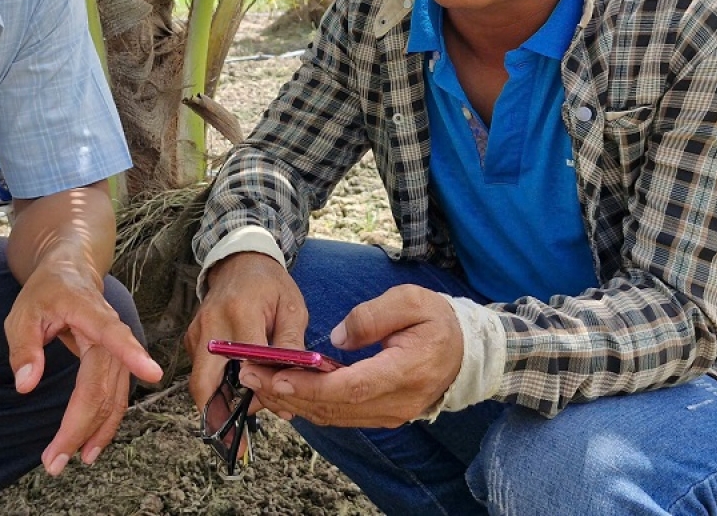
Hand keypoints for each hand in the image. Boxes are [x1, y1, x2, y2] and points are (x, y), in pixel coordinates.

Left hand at [5, 257, 162, 475]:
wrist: (71, 272)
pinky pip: (114, 398)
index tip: (153, 373)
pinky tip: (90, 445)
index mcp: (89, 313)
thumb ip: (24, 347)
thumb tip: (25, 386)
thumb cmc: (45, 292)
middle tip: (55, 461)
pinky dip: (104, 423)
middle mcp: (110, 333)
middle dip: (81, 426)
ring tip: (71, 460)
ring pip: (112, 397)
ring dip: (95, 432)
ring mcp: (116, 351)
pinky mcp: (115, 364)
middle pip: (102, 385)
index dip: (133, 353)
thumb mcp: (23, 312)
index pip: (114, 334)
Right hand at [183, 252, 307, 420]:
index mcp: (239, 314)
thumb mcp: (292, 308)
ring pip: (202, 382)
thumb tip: (293, 383)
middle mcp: (211, 326)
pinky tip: (236, 403)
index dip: (265, 390)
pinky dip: (217, 390)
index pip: (249, 362)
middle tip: (235, 445)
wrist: (239, 262)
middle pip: (205, 382)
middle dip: (218, 416)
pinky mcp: (192, 340)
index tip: (282, 410)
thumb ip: (291, 345)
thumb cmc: (270, 285)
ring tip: (236, 433)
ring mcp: (196, 334)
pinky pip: (202, 373)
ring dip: (218, 407)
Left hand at [241, 284, 462, 427]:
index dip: (311, 386)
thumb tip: (337, 338)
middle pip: (334, 406)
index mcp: (405, 371)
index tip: (277, 377)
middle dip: (288, 393)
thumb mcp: (411, 300)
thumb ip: (373, 316)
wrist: (466, 351)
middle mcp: (396, 402)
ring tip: (259, 381)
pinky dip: (310, 405)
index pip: (351, 386)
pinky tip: (285, 390)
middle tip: (251, 374)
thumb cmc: (438, 320)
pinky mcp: (381, 415)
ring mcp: (389, 414)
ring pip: (333, 415)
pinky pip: (340, 415)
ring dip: (293, 402)